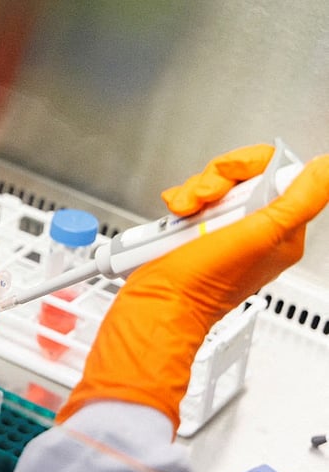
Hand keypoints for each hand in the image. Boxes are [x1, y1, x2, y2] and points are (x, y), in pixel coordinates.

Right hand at [56, 144, 328, 431]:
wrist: (158, 303)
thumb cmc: (202, 283)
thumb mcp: (258, 235)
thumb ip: (300, 200)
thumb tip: (325, 170)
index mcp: (281, 231)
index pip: (277, 174)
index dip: (249, 169)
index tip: (233, 184)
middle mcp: (254, 229)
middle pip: (242, 176)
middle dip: (215, 182)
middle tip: (205, 200)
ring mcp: (223, 229)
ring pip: (214, 186)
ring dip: (192, 193)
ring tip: (185, 213)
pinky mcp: (196, 230)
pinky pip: (193, 200)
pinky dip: (180, 204)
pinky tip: (176, 217)